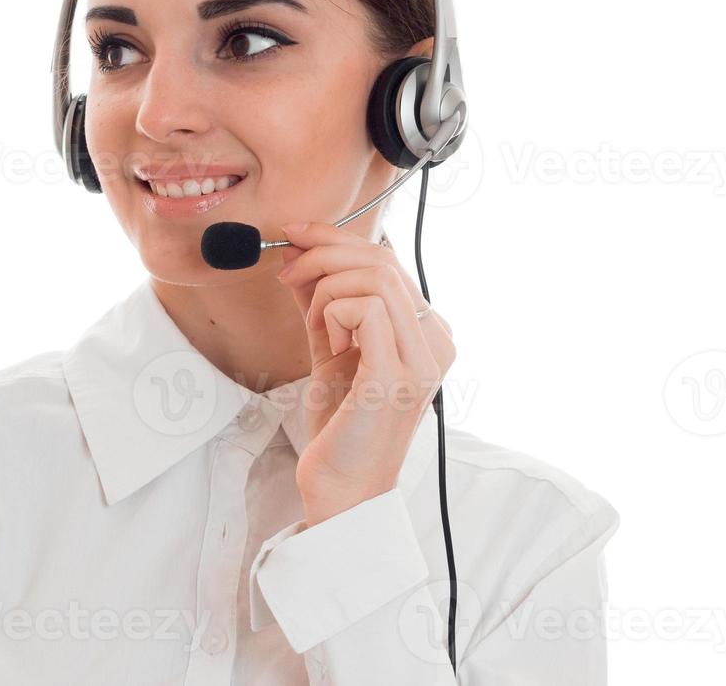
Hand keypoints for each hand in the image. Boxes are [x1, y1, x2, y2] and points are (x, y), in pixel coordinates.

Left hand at [274, 222, 455, 527]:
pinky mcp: (397, 376)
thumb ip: (321, 302)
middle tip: (287, 269)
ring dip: (327, 288)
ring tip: (317, 327)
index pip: (389, 261)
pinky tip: (331, 344)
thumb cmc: (340, 427)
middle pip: (383, 260)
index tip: (295, 234)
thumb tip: (298, 252)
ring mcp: (422, 359)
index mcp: (429, 333)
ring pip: (375, 277)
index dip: (338, 239)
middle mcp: (437, 342)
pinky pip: (366, 308)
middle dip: (325, 252)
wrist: (342, 490)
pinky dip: (334, 314)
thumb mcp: (330, 349)